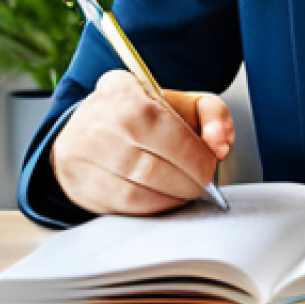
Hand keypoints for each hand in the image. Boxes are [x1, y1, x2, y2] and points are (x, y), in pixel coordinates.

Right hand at [51, 70, 235, 215]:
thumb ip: (211, 112)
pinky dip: (153, 207)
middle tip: (203, 182)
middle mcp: (99, 125)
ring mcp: (85, 158)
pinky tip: (166, 199)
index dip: (197, 155)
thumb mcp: (178, 100)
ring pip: (140, 191)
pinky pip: (125, 206)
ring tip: (188, 191)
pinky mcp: (82, 187)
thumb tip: (221, 145)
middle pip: (155, 167)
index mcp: (125, 95)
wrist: (86, 127)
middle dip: (189, 180)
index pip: (170, 133)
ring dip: (173, 197)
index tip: (211, 164)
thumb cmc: (141, 113)